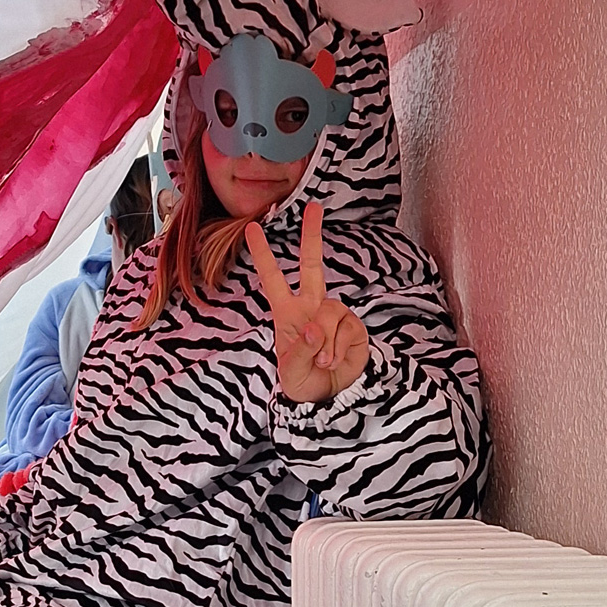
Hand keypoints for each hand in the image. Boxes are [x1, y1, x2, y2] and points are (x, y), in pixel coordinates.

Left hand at [245, 200, 369, 404]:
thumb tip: (315, 329)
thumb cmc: (303, 383)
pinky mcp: (353, 326)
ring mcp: (333, 315)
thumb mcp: (290, 373)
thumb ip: (299, 351)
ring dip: (324, 342)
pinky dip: (338, 349)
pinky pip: (345, 328)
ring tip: (322, 362)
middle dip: (313, 235)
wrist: (331, 398)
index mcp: (287, 313)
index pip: (273, 279)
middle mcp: (310, 307)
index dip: (263, 255)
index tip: (252, 228)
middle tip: (314, 207)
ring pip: (329, 311)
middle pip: (312, 265)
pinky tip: (336, 361)